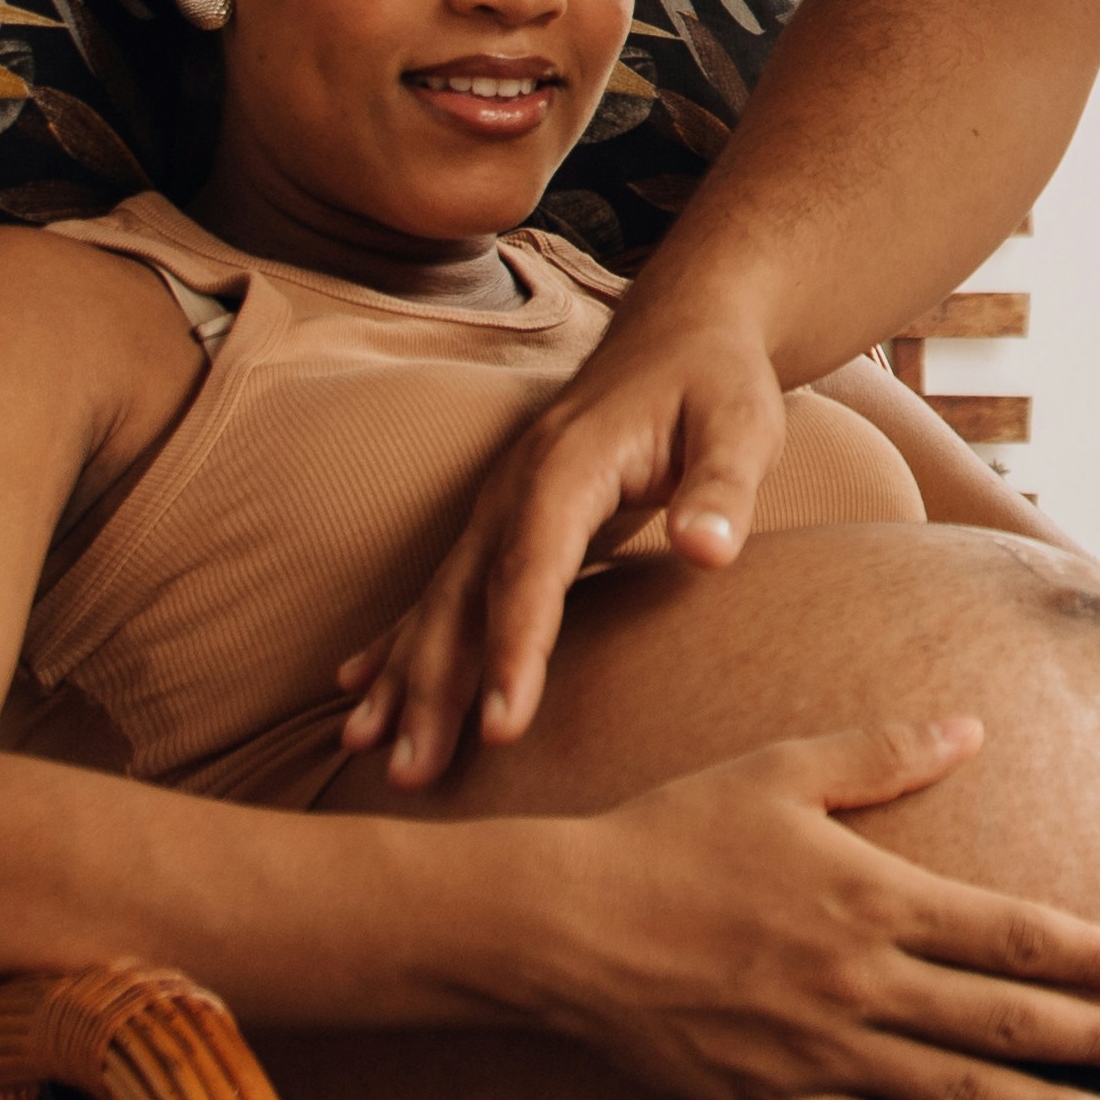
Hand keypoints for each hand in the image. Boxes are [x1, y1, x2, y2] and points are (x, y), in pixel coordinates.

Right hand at [345, 289, 792, 785]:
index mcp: (567, 467)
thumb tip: (708, 551)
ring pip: (439, 601)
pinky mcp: (500, 523)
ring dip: (403, 676)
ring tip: (368, 749)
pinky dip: (398, 643)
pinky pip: (441, 591)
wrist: (678, 331)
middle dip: (432, 685)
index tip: (502, 726)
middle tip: (413, 768)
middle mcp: (513, 488)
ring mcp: (497, 505)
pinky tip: (359, 689)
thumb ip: (722, 488)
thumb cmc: (715, 383)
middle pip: (463, 597)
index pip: (531, 571)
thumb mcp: (741, 425)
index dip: (513, 650)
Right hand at [519, 720, 1099, 1099]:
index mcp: (869, 897)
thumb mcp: (780, 771)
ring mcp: (817, 1053)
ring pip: (951, 1095)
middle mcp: (856, 983)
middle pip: (997, 1022)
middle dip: (1086, 1042)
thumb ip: (883, 755)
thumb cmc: (672, 834)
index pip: (1004, 931)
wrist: (565, 927)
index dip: (1081, 954)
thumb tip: (972, 727)